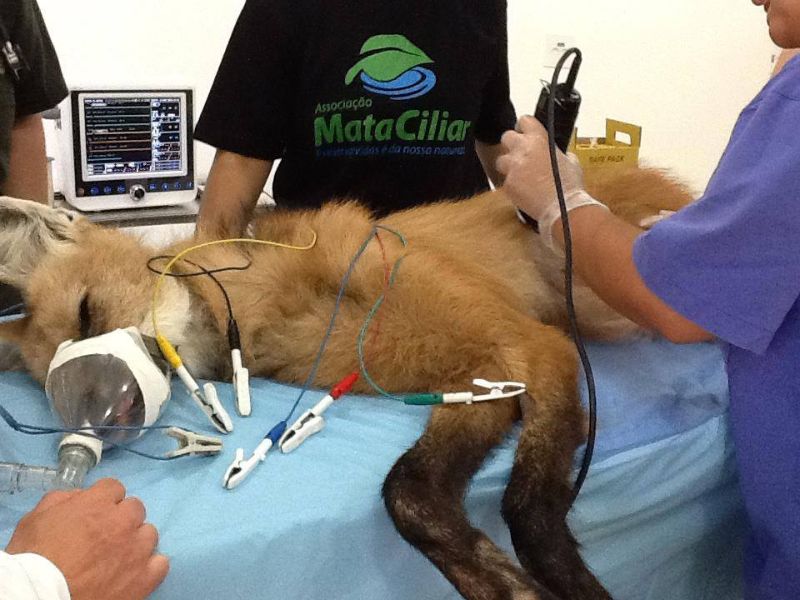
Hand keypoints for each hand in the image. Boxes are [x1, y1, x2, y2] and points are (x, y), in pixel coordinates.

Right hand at [6, 478, 168, 599]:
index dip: (103, 499)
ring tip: (118, 555)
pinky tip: (134, 571)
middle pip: (135, 508)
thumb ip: (63, 499)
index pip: (114, 487)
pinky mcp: (145, 577)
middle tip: (105, 535)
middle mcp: (123, 522)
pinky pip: (160, 564)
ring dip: (136, 541)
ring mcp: (137, 550)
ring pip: (149, 534)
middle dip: (121, 518)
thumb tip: (80, 495)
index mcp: (99, 504)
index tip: (95, 512)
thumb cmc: (33, 558)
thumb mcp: (36, 518)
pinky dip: (149, 566)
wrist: (40, 596)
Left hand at [497, 116, 606, 249]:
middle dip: (512, 145)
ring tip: (521, 175)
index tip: (524, 132)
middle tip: (520, 155)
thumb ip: (560, 153)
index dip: (524, 127)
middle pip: (506, 137)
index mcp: (539, 139)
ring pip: (501, 160)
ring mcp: (513, 167)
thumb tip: (559, 154)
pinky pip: (505, 180)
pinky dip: (512, 184)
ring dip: (509, 165)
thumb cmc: (569, 186)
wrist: (563, 207)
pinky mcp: (508, 184)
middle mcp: (523, 149)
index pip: (524, 121)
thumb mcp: (571, 162)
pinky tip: (523, 190)